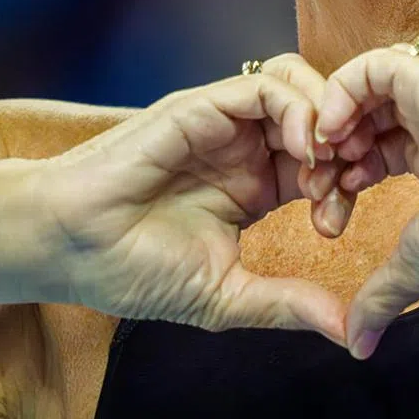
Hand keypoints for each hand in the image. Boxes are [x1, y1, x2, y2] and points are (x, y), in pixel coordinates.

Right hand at [30, 67, 346, 344]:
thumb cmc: (133, 271)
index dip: (343, 185)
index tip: (336, 225)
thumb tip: (348, 332)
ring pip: (298, 87)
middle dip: (344, 146)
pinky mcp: (204, 105)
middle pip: (319, 116)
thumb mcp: (225, 294)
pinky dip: (297, 107)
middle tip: (346, 184)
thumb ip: (286, 303)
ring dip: (326, 118)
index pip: (321, 164)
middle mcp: (245, 147)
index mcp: (254, 184)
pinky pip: (264, 85)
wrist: (70, 247)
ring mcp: (225, 122)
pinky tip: (302, 149)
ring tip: (326, 163)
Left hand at [310, 47, 418, 359]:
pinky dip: (339, 92)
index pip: (371, 161)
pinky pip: (368, 68)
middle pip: (358, 128)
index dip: (341, 187)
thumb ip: (386, 294)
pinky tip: (333, 130)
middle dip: (328, 161)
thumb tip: (358, 345)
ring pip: (359, 94)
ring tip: (324, 162)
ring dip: (330, 127)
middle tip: (314, 191)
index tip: (329, 221)